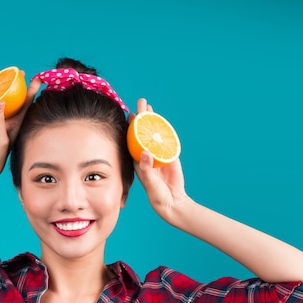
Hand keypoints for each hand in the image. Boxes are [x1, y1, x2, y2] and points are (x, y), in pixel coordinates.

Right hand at [0, 74, 40, 185]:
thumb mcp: (0, 138)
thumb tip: (0, 102)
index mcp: (16, 121)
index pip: (26, 103)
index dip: (31, 91)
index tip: (38, 80)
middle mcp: (7, 117)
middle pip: (14, 96)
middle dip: (17, 84)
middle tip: (20, 72)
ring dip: (2, 87)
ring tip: (5, 74)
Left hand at [131, 98, 189, 221]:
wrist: (173, 201)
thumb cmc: (157, 194)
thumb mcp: (149, 182)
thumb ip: (146, 169)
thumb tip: (145, 152)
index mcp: (138, 160)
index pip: (132, 139)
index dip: (131, 127)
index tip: (130, 114)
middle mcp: (147, 154)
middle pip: (142, 132)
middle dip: (141, 117)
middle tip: (141, 102)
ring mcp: (159, 154)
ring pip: (154, 133)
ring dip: (153, 120)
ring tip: (150, 106)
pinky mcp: (170, 155)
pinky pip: (167, 139)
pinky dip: (164, 129)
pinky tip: (162, 119)